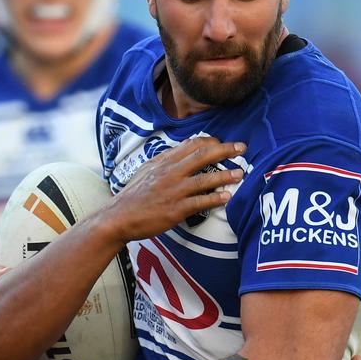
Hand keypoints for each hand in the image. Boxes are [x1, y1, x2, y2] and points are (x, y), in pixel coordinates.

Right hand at [108, 136, 245, 242]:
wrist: (118, 217)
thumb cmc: (133, 195)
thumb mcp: (147, 171)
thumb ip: (166, 161)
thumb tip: (183, 151)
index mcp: (164, 162)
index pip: (192, 145)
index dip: (211, 142)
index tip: (224, 143)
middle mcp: (170, 173)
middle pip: (202, 156)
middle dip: (225, 150)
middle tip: (242, 148)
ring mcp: (173, 191)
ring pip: (204, 179)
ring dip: (225, 175)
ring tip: (240, 174)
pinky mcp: (175, 210)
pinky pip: (200, 202)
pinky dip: (215, 199)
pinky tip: (227, 197)